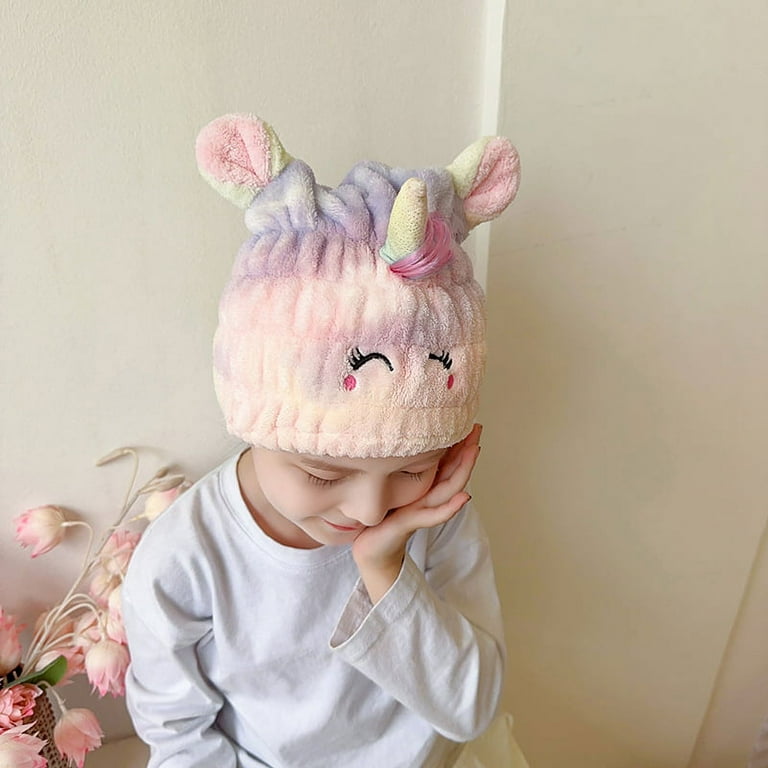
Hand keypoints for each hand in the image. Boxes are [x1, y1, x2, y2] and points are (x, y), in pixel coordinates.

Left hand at [352, 424, 481, 602]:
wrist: (369, 547)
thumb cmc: (382, 515)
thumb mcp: (391, 485)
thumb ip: (400, 467)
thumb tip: (401, 439)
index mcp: (423, 486)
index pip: (446, 462)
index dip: (458, 444)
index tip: (469, 423)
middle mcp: (427, 497)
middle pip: (453, 472)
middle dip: (466, 451)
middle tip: (477, 429)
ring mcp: (421, 509)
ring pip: (448, 488)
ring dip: (463, 469)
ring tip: (474, 450)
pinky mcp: (411, 522)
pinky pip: (433, 514)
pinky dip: (450, 507)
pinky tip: (464, 497)